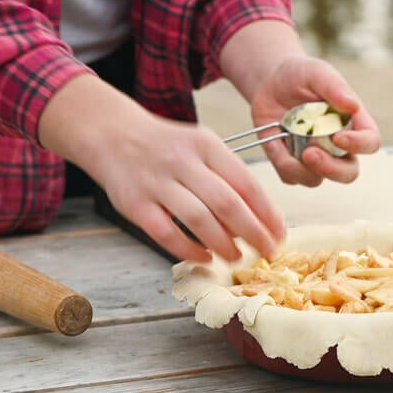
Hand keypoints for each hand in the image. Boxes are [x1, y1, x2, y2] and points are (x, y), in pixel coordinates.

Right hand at [40, 75, 283, 262]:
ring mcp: (156, 182)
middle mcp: (182, 161)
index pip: (246, 183)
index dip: (267, 213)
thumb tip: (257, 219)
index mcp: (206, 145)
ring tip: (236, 256)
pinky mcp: (135, 204)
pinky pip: (166, 233)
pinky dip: (188, 250)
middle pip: (227, 204)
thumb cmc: (167, 146)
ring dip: (223, 244)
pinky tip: (203, 256)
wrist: (114, 135)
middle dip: (253, 233)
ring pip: (199, 220)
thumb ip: (227, 177)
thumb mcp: (202, 147)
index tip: (279, 233)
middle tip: (266, 251)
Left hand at [249, 56, 382, 185]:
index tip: (338, 137)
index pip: (370, 142)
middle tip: (309, 153)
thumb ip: (334, 86)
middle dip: (330, 170)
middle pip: (348, 173)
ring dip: (298, 167)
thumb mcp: (316, 72)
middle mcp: (337, 146)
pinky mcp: (292, 164)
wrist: (270, 83)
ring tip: (281, 140)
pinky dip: (279, 162)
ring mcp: (315, 157)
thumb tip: (353, 105)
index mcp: (353, 123)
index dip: (359, 145)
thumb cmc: (300, 75)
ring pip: (315, 180)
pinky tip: (273, 142)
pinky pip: (289, 177)